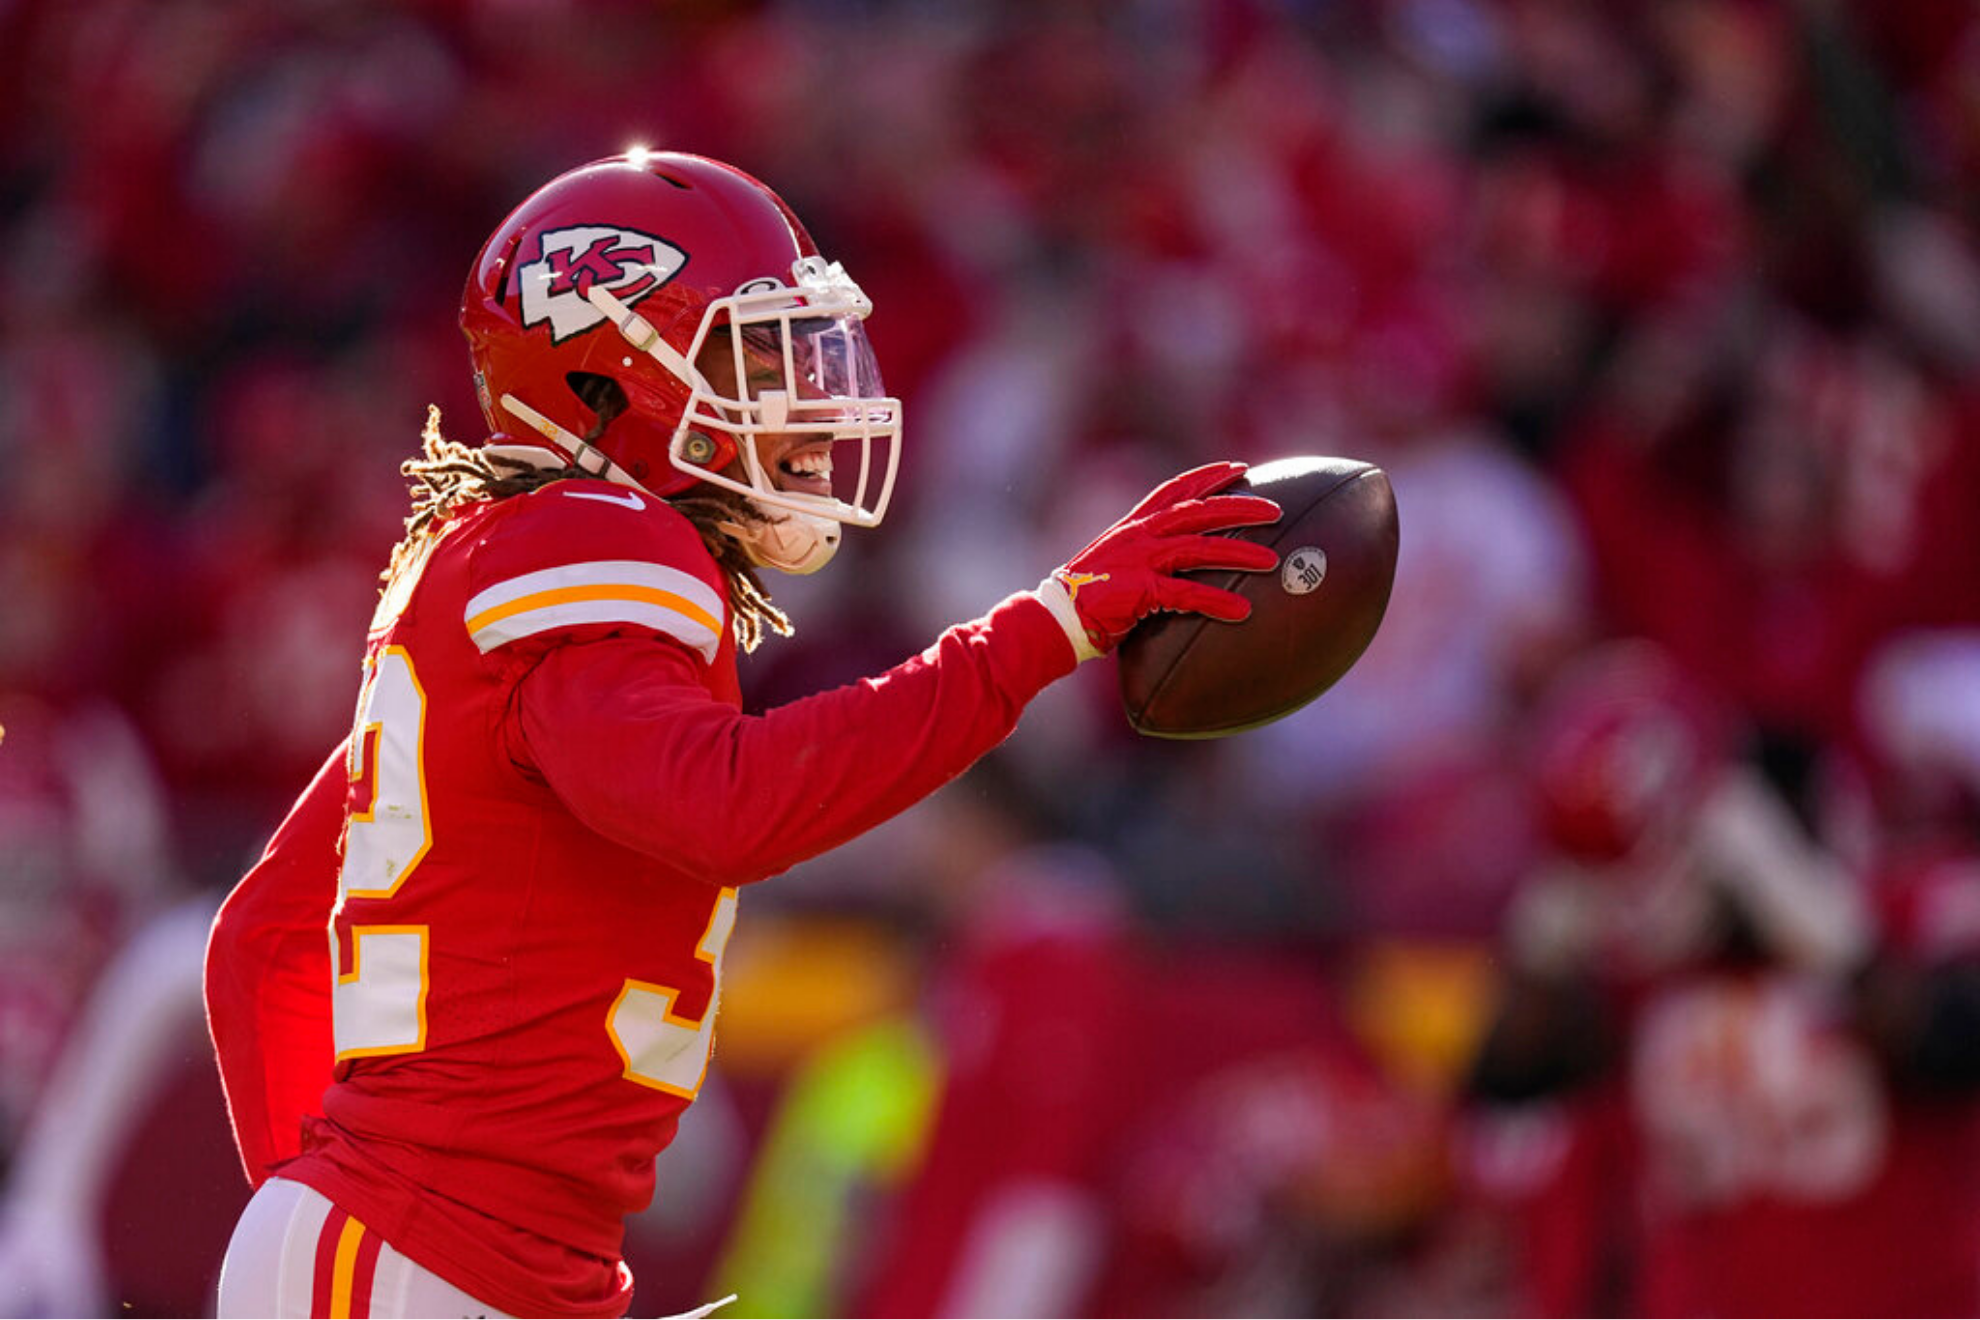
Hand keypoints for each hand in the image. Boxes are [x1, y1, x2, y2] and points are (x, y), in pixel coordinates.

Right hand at [1035, 461, 1280, 661]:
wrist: (1056, 616)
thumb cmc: (1090, 595)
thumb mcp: (1119, 560)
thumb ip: (1147, 552)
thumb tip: (1180, 558)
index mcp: (1134, 525)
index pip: (1176, 489)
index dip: (1209, 476)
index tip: (1240, 468)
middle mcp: (1139, 535)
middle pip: (1198, 511)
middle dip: (1240, 507)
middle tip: (1275, 509)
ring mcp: (1140, 561)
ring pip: (1199, 549)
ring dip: (1238, 553)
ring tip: (1271, 561)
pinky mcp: (1140, 591)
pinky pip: (1187, 595)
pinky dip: (1216, 602)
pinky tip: (1243, 611)